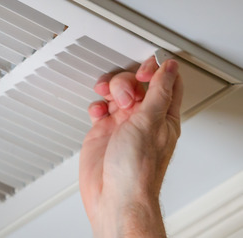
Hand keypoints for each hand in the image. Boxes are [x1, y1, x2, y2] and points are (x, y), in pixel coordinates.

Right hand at [79, 56, 182, 237]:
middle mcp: (143, 119)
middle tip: (124, 97)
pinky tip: (98, 113)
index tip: (142, 71)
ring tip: (109, 103)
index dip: (155, 70)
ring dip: (109, 90)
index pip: (165, 83)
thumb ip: (158, 92)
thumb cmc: (136, 170)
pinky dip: (96, 105)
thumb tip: (168, 68)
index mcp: (163, 116)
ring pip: (115, 93)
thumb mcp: (149, 122)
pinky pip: (99, 108)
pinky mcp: (103, 131)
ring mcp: (122, 124)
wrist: (114, 196)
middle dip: (126, 82)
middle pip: (136, 84)